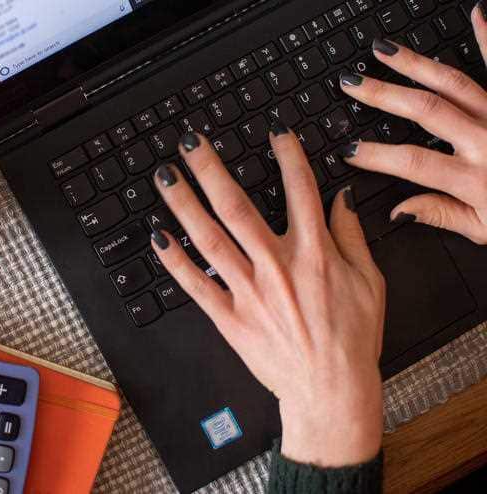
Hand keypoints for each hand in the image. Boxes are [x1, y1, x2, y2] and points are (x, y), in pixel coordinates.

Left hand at [151, 129, 384, 466]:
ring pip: (209, 239)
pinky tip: (158, 237)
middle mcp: (276, 266)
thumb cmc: (352, 338)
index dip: (287, 155)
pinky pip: (196, 285)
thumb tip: (341, 195)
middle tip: (190, 142)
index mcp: (314, 253)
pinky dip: (175, 261)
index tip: (273, 131)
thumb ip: (351, 234)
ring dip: (183, 205)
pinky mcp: (230, 318)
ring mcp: (249, 292)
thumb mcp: (369, 281)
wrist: (331, 389)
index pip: (299, 190)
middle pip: (236, 206)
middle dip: (210, 169)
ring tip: (165, 177)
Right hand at [339, 6, 486, 243]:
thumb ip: (440, 215)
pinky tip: (478, 14)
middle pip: (425, 110)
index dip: (375, 155)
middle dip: (382, 94)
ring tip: (383, 50)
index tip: (349, 150)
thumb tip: (398, 211)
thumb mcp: (484, 230)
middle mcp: (486, 141)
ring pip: (452, 83)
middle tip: (352, 83)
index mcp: (473, 179)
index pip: (412, 162)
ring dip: (415, 64)